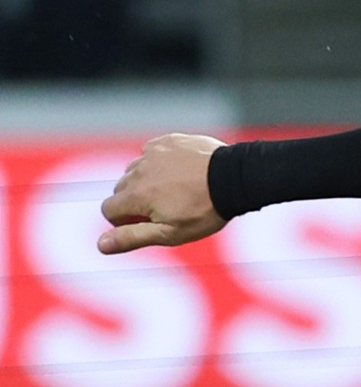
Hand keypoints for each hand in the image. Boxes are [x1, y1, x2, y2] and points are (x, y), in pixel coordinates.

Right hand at [98, 133, 226, 254]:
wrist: (234, 178)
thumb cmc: (205, 210)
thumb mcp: (170, 233)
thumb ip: (132, 237)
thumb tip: (100, 245)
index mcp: (135, 195)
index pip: (108, 210)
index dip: (123, 221)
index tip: (146, 223)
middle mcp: (137, 171)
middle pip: (121, 189)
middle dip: (135, 201)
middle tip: (166, 209)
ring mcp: (152, 153)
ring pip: (135, 170)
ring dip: (147, 181)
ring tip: (176, 191)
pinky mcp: (166, 141)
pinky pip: (152, 153)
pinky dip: (160, 163)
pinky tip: (181, 172)